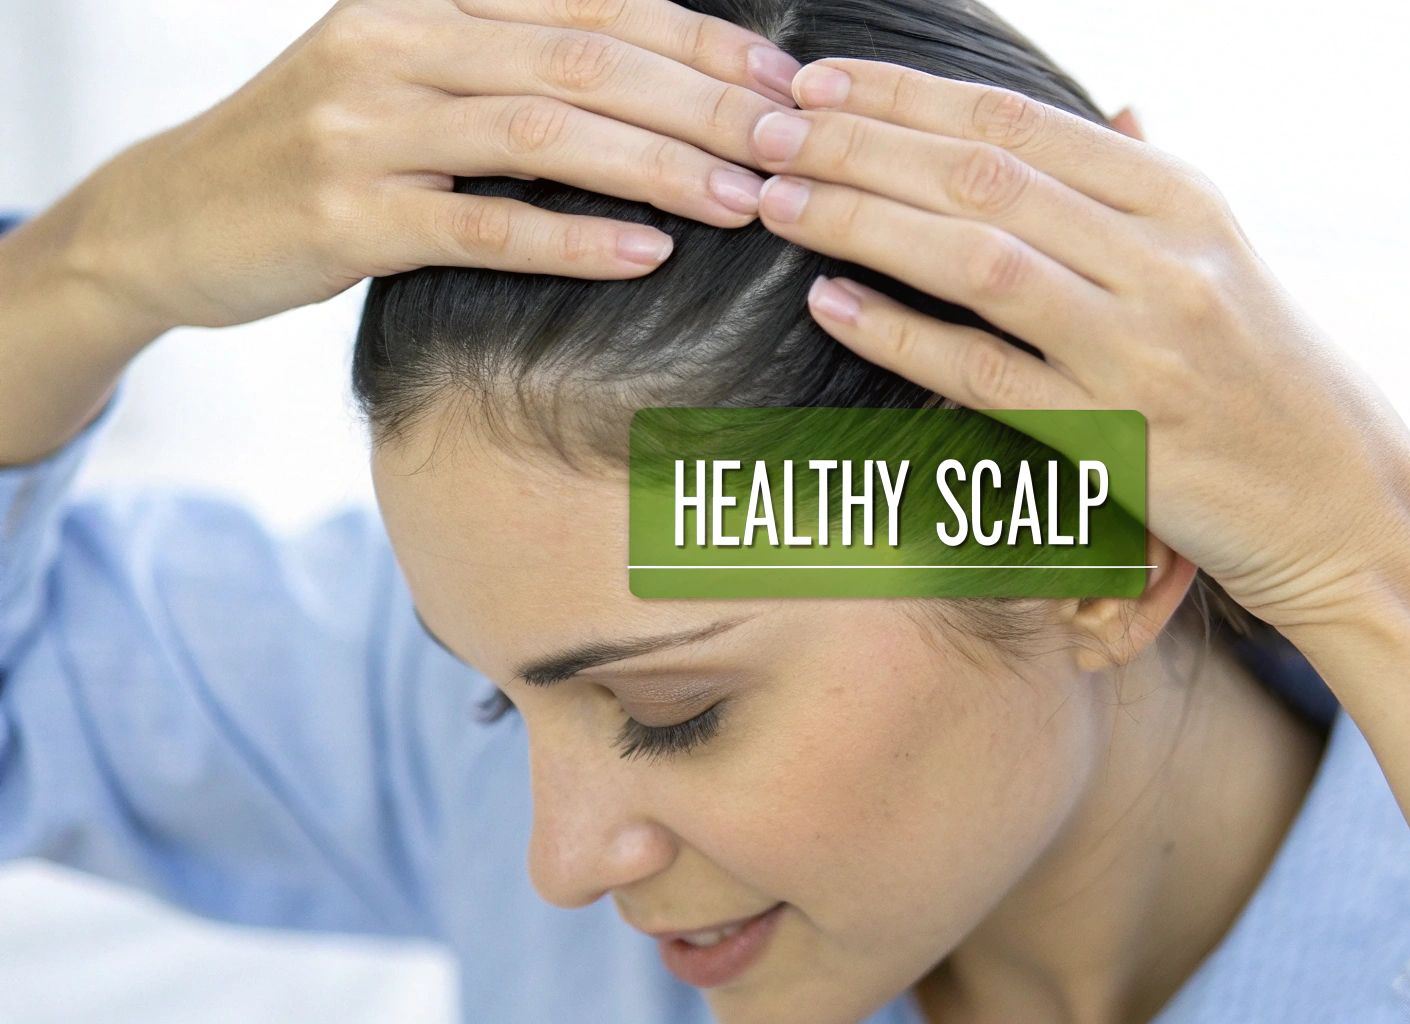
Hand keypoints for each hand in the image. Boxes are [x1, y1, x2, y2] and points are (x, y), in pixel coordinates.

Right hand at [60, 0, 804, 334]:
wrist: (170, 216)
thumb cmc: (321, 149)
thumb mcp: (406, 72)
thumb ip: (512, 60)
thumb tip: (658, 76)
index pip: (591, 3)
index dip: (699, 42)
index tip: (784, 82)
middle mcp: (394, 42)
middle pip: (585, 60)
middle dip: (703, 102)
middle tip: (791, 145)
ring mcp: (362, 127)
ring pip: (542, 134)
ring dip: (659, 166)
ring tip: (746, 201)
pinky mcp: (343, 217)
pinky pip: (479, 227)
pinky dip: (570, 241)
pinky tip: (646, 255)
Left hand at [747, 58, 1409, 632]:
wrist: (1344, 504)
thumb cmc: (1271, 377)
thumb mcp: (1227, 259)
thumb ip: (1151, 186)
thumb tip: (1111, 109)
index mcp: (1181, 199)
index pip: (1017, 120)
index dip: (907, 94)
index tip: (822, 80)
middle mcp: (1163, 259)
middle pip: (981, 175)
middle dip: (859, 144)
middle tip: (767, 129)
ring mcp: (1141, 349)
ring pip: (975, 259)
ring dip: (864, 221)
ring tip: (779, 200)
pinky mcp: (1116, 440)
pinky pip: (986, 375)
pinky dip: (903, 335)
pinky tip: (834, 305)